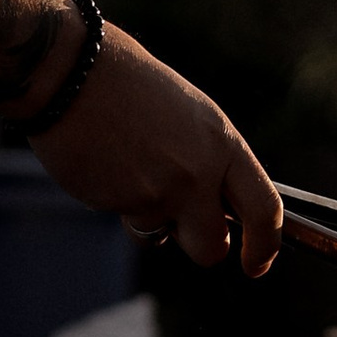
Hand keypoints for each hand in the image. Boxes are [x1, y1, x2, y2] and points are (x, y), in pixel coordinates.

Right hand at [33, 27, 282, 274]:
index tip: (257, 263)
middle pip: (213, 246)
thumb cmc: (127, 83)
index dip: (265, 244)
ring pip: (162, 236)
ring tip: (131, 168)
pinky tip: (109, 167)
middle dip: (200, 244)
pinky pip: (130, 223)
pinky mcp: (123, 204)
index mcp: (222, 142)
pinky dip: (122, 207)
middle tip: (183, 225)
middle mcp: (200, 172)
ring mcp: (161, 192)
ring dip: (151, 219)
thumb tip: (215, 200)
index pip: (265, 208)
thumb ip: (207, 159)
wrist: (72, 73)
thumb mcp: (188, 116)